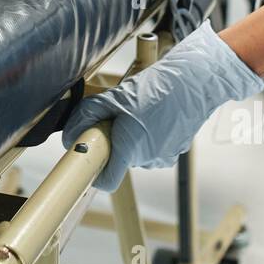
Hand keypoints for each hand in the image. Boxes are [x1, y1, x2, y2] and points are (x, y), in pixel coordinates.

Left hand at [62, 23, 263, 191]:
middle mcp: (147, 159)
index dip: (95, 174)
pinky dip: (149, 137)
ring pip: (136, 153)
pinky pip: (152, 149)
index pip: (107, 181)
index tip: (91, 159)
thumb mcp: (114, 96)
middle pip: (120, 160)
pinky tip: (156, 117)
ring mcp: (162, 157)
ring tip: (142, 113)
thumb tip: (69, 135)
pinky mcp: (174, 153)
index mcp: (130, 147)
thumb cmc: (155, 88)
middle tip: (119, 118)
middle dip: (115, 143)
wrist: (195, 83)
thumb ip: (87, 116)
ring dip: (133, 138)